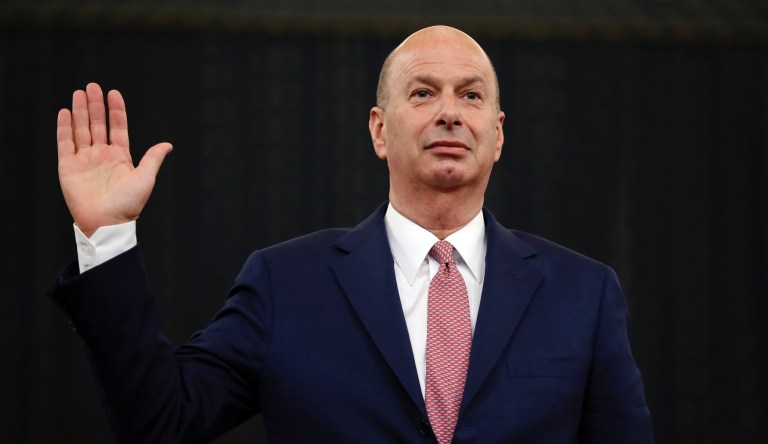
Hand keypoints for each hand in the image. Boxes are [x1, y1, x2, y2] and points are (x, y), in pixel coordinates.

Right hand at [57, 83, 171, 236]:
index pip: (118, 127)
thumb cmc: (129, 204)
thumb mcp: (145, 178)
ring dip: (80, 112)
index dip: (116, 111)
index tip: (113, 93)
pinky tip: (65, 112)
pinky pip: (65, 143)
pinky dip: (64, 128)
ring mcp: (84, 160)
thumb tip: (168, 144)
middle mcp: (102, 155)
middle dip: (95, 105)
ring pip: (81, 130)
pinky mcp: (68, 167)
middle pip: (97, 124)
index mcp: (120, 156)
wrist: (108, 222)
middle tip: (92, 86)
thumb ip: (153, 158)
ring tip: (79, 93)